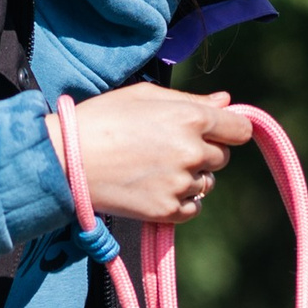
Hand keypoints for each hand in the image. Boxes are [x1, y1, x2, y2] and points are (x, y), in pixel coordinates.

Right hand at [61, 84, 251, 226]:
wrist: (67, 161)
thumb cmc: (103, 119)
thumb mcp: (145, 97)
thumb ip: (191, 100)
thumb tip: (225, 101)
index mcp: (190, 118)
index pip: (239, 129)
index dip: (229, 130)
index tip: (216, 132)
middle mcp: (192, 151)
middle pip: (222, 157)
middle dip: (203, 153)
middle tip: (167, 149)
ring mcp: (180, 184)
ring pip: (207, 184)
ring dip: (191, 178)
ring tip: (155, 169)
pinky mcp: (167, 211)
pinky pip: (193, 208)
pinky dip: (181, 201)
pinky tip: (155, 188)